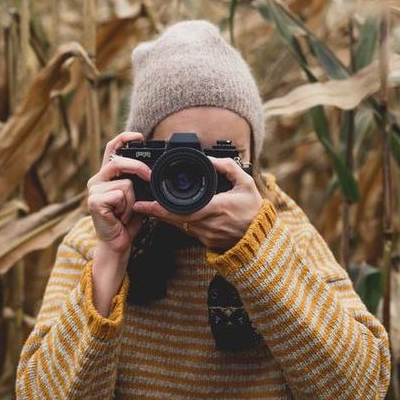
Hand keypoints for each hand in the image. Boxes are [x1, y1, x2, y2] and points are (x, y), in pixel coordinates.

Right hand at [87, 131, 151, 256]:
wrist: (117, 243)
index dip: (124, 138)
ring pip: (125, 183)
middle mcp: (96, 180)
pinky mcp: (94, 201)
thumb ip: (139, 182)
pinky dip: (126, 208)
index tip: (139, 135)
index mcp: (105, 176)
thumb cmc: (127, 221)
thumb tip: (152, 171)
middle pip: (119, 162)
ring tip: (125, 212)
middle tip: (150, 178)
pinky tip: (119, 217)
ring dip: (132, 201)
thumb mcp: (137, 197)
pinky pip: (120, 196)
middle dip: (139, 169)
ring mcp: (93, 191)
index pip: (111, 149)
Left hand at [132, 156, 262, 251]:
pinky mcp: (206, 240)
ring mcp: (207, 234)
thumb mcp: (245, 184)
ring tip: (148, 208)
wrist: (260, 237)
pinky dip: (176, 222)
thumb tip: (211, 159)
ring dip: (164, 217)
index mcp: (218, 208)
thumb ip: (229, 168)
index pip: (184, 209)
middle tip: (139, 206)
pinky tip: (166, 215)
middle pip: (175, 219)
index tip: (146, 204)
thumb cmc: (253, 210)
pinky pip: (187, 230)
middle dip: (155, 213)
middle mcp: (209, 224)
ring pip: (179, 226)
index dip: (162, 208)